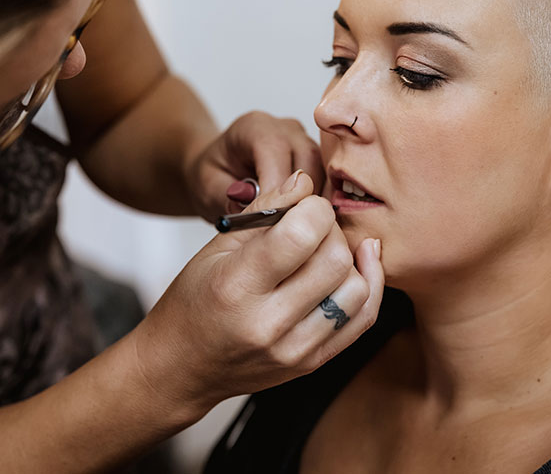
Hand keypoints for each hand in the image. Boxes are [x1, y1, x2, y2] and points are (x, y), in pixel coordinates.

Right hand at [131, 170, 383, 416]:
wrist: (182, 367)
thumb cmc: (195, 301)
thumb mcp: (217, 247)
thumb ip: (265, 210)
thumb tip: (306, 182)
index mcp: (236, 287)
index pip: (301, 235)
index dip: (313, 208)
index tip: (303, 205)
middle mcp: (268, 323)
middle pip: (335, 259)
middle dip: (330, 230)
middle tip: (312, 226)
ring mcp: (294, 350)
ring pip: (356, 288)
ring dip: (348, 258)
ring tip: (323, 251)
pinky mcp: (312, 363)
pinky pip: (362, 319)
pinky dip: (368, 285)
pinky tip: (359, 263)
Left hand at [184, 111, 324, 220]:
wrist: (220, 169)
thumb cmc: (214, 174)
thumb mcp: (207, 187)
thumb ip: (228, 198)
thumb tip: (254, 213)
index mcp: (254, 127)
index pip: (275, 150)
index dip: (277, 188)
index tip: (273, 220)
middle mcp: (284, 129)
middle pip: (307, 158)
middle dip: (301, 198)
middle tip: (289, 230)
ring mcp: (304, 141)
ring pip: (323, 170)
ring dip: (314, 203)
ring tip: (297, 231)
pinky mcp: (315, 159)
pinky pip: (327, 180)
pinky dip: (319, 204)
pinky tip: (308, 226)